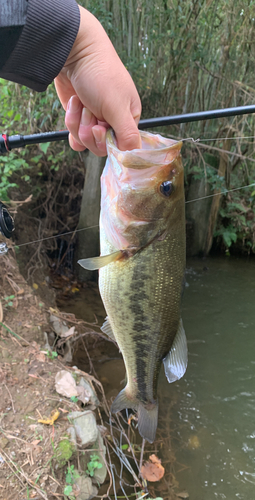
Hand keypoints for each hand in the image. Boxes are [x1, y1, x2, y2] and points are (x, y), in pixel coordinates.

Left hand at [54, 5, 141, 155]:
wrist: (75, 52)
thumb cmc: (101, 74)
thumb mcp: (117, 107)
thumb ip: (127, 134)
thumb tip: (133, 154)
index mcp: (128, 119)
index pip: (120, 147)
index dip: (106, 142)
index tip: (99, 127)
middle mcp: (113, 122)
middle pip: (100, 147)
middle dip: (89, 132)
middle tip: (88, 111)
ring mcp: (94, 120)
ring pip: (85, 141)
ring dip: (78, 123)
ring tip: (80, 102)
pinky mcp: (79, 118)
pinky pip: (74, 136)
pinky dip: (71, 123)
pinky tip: (73, 106)